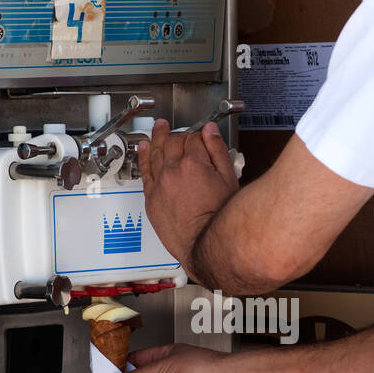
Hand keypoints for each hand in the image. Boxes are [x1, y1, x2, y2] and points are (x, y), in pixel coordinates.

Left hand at [137, 119, 238, 272]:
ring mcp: (160, 185)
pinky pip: (144, 172)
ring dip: (158, 137)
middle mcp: (173, 171)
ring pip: (155, 152)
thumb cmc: (220, 218)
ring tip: (159, 128)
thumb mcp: (229, 180)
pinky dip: (143, 157)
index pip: (194, 138)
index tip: (202, 139)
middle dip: (180, 135)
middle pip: (173, 142)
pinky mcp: (151, 199)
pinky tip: (144, 148)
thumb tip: (210, 132)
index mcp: (193, 164)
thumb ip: (218, 152)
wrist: (205, 245)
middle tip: (184, 133)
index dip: (200, 137)